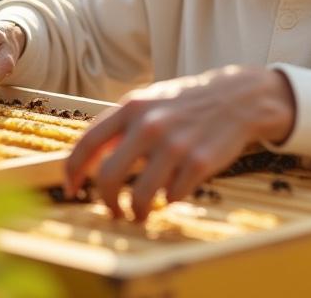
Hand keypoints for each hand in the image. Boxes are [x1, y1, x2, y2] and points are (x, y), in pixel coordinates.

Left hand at [64, 65, 295, 220]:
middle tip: (112, 210)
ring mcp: (174, 145)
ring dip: (137, 212)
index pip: (88, 143)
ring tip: (141, 213)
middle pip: (109, 176)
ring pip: (141, 196)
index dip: (73, 171)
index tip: (72, 189)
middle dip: (106, 201)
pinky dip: (171, 200)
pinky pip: (173, 196)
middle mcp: (149, 125)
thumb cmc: (188, 103)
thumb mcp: (151, 100)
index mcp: (132, 107)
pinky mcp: (198, 163)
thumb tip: (89, 158)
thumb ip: (121, 125)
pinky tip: (176, 191)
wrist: (238, 98)